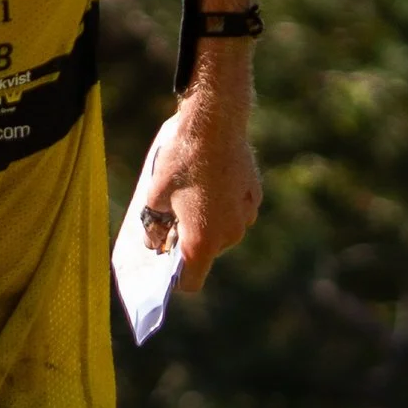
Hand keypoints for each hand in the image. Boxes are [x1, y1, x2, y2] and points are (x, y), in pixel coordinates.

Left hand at [141, 100, 261, 293]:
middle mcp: (229, 235)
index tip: (165, 261)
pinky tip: (210, 182)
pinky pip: (235, 211)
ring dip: (207, 222)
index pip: (191, 282)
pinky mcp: (254, 197)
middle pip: (206, 253)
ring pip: (222, 231)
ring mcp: (245, 216)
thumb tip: (154, 243)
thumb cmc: (181, 161)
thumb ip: (154, 227)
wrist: (216, 124)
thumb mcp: (155, 195)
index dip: (175, 278)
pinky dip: (222, 205)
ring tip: (190, 195)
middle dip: (189, 242)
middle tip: (171, 219)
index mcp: (203, 241)